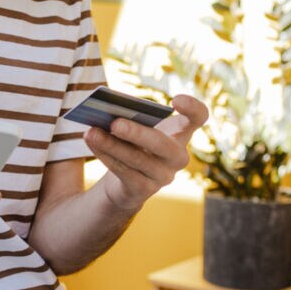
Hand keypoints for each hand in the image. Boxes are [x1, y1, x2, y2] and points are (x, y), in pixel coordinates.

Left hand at [84, 95, 208, 209]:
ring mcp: (163, 176)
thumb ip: (128, 117)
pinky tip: (92, 142)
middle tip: (114, 122)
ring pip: (137, 159)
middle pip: (164, 145)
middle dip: (138, 133)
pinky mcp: (144, 190)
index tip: (175, 99)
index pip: (199, 118)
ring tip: (91, 132)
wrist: (126, 182)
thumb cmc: (132, 144)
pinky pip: (124, 172)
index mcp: (180, 133)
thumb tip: (106, 111)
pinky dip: (106, 156)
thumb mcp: (135, 128)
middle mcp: (178, 157)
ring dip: (112, 145)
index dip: (193, 108)